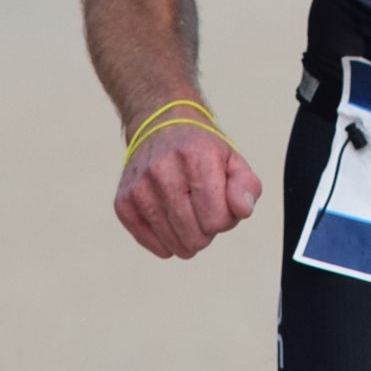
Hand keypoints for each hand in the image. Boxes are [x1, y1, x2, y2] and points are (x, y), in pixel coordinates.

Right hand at [114, 125, 260, 259]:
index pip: (217, 220)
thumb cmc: (203, 152)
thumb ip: (247, 187)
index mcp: (196, 157)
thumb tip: (242, 211)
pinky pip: (148, 242)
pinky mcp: (123, 202)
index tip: (220, 203)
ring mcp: (140, 187)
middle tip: (203, 209)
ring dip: (186, 238)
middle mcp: (163, 170)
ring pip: (173, 243)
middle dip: (207, 231)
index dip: (225, 219)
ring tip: (187, 214)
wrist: (159, 127)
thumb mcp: (233, 161)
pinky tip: (170, 225)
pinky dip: (164, 243)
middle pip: (196, 236)